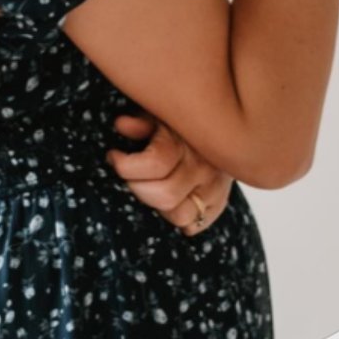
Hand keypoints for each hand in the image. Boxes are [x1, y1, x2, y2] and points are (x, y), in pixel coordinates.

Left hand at [106, 111, 232, 235]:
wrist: (224, 120)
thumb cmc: (180, 118)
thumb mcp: (160, 112)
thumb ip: (141, 119)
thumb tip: (122, 125)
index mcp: (187, 140)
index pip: (155, 163)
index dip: (126, 165)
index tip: (114, 156)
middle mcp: (204, 166)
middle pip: (165, 195)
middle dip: (137, 187)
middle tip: (129, 176)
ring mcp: (214, 187)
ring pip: (179, 216)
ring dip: (158, 206)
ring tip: (149, 187)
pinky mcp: (220, 202)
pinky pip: (194, 225)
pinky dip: (178, 217)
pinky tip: (169, 198)